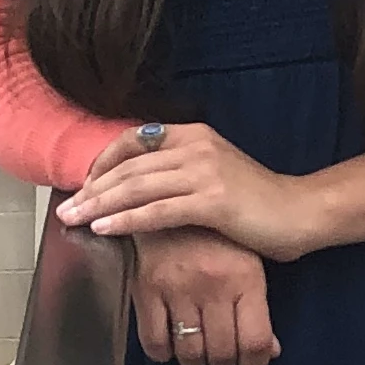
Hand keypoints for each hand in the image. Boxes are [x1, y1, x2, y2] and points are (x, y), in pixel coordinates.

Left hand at [61, 121, 327, 261]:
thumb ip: (180, 171)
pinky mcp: (212, 201)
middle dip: (91, 189)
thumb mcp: (215, 172)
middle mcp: (196, 146)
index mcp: (195, 135)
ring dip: (99, 204)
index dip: (103, 161)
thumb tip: (137, 186)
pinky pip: (157, 211)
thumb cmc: (257, 201)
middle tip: (65, 209)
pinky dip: (126, 220)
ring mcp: (205, 172)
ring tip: (73, 220)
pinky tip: (104, 229)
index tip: (85, 185)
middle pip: (129, 166)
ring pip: (137, 187)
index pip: (135, 139)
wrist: (300, 213)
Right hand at [129, 226, 277, 364]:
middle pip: (222, 353)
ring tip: (198, 349)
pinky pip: (154, 342)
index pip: (255, 341)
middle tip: (221, 355)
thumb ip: (258, 308)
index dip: (254, 363)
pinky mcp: (145, 288)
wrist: (172, 194)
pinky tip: (172, 342)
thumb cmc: (218, 233)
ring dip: (196, 360)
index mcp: (245, 276)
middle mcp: (213, 284)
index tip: (249, 363)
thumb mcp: (248, 261)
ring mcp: (177, 287)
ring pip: (190, 353)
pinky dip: (164, 353)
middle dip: (224, 362)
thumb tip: (270, 352)